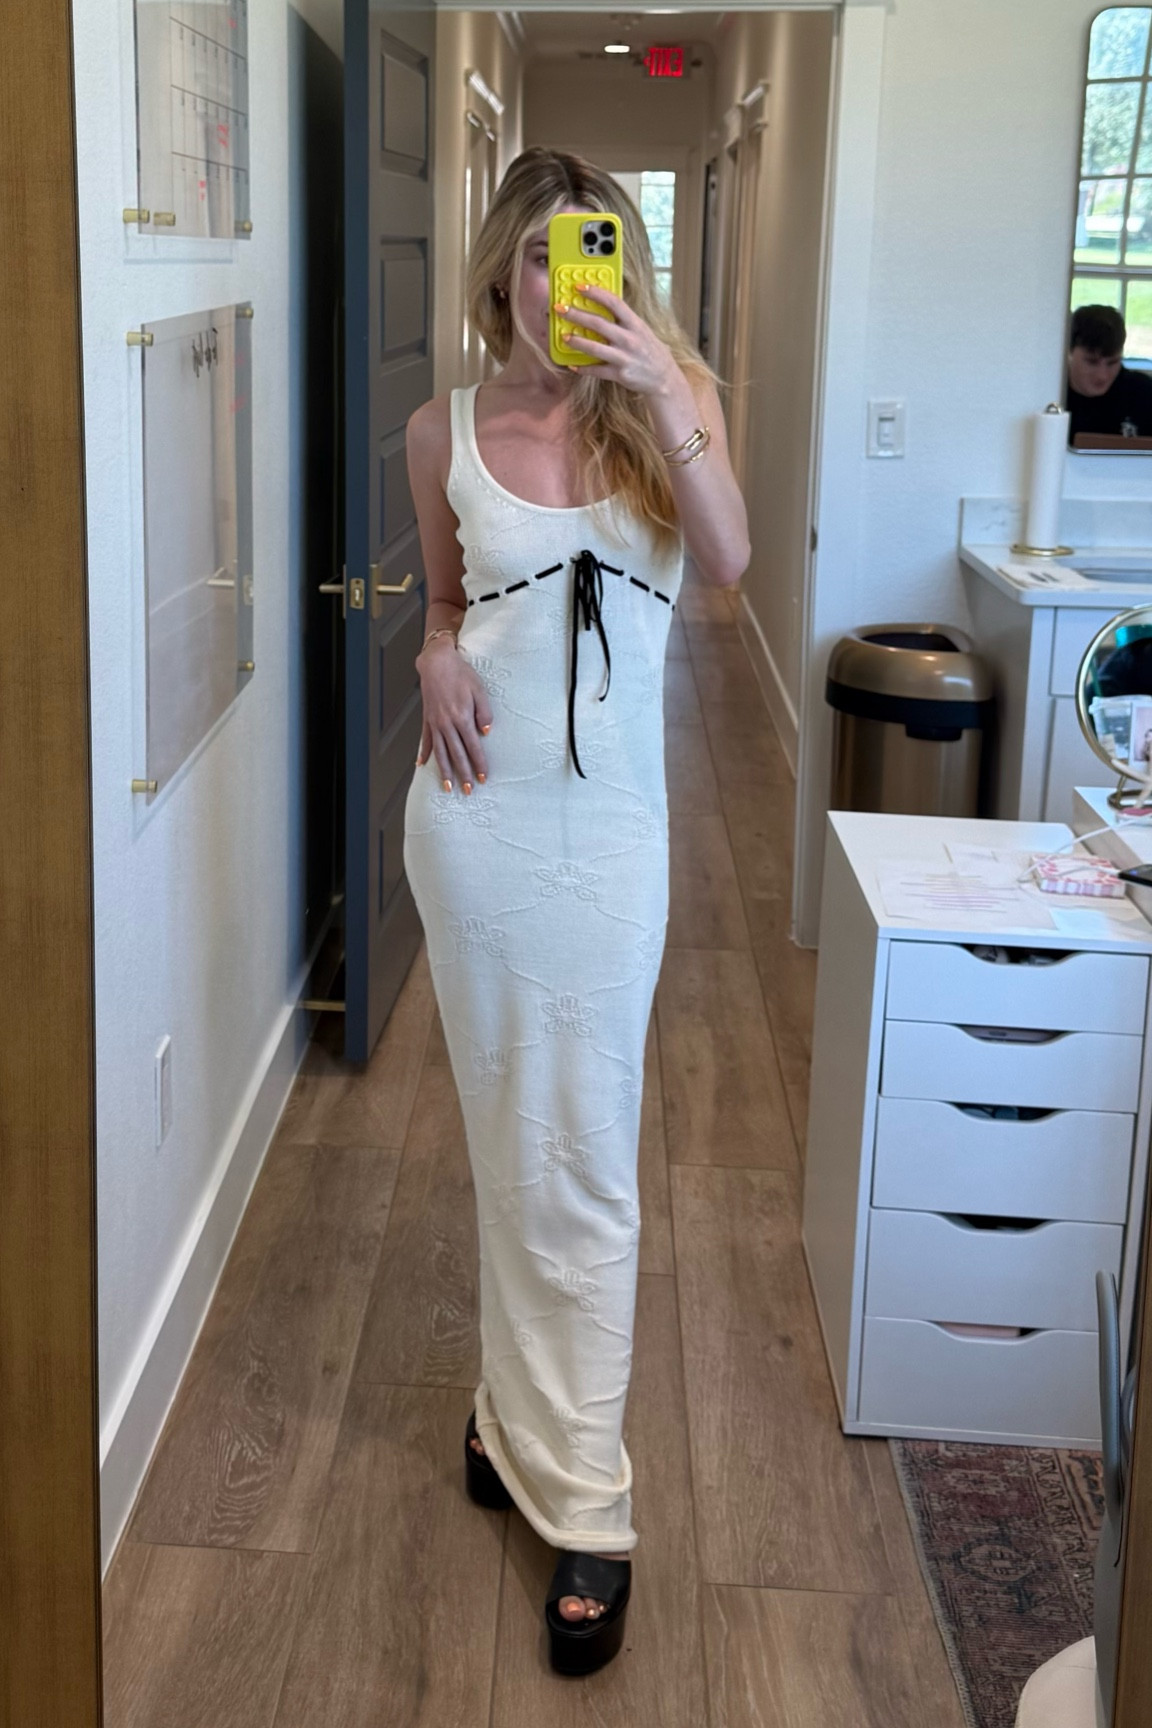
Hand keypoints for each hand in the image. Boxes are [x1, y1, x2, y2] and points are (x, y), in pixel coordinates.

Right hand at [415, 637, 492, 792]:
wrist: (436, 662)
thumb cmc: (460, 674)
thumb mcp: (479, 690)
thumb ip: (484, 712)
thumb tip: (486, 732)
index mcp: (462, 718)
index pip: (473, 747)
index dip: (479, 764)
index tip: (484, 778)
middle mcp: (447, 724)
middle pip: (456, 755)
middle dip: (463, 774)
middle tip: (469, 790)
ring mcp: (435, 723)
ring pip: (440, 752)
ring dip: (444, 771)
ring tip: (447, 786)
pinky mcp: (427, 719)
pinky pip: (425, 740)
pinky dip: (424, 754)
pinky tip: (422, 765)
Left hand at [555, 285, 680, 397]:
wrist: (664, 378)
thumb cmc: (649, 350)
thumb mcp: (641, 330)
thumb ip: (623, 320)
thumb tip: (601, 306)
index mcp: (635, 324)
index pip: (614, 302)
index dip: (596, 293)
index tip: (579, 286)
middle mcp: (629, 339)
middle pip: (599, 324)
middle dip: (577, 315)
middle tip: (560, 309)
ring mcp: (624, 357)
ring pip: (595, 348)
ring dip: (576, 342)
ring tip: (564, 336)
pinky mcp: (620, 374)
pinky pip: (597, 371)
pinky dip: (583, 368)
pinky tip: (572, 365)